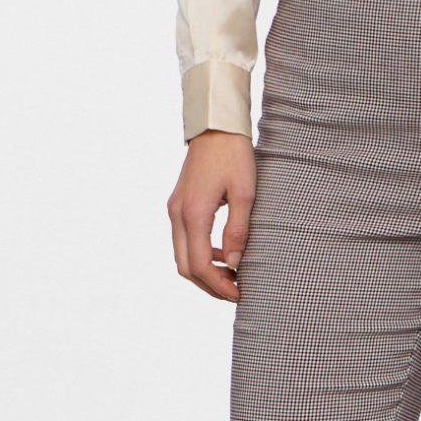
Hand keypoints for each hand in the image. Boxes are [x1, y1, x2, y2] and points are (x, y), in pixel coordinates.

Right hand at [169, 130, 255, 302]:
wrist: (216, 126)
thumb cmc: (234, 155)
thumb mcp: (245, 193)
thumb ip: (238, 230)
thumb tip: (236, 264)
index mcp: (193, 214)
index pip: (200, 265)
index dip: (219, 286)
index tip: (241, 294)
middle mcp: (178, 214)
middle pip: (186, 267)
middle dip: (210, 285)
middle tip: (236, 292)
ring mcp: (175, 209)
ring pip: (183, 256)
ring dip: (205, 271)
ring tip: (234, 276)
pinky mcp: (179, 205)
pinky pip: (186, 240)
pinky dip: (202, 254)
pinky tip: (225, 253)